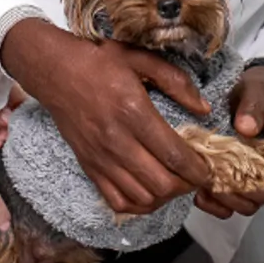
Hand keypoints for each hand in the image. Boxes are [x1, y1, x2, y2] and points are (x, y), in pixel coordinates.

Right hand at [0, 18, 213, 214]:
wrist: (54, 72)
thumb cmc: (98, 61)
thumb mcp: (139, 58)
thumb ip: (176, 81)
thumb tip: (204, 109)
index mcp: (133, 112)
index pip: (173, 155)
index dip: (198, 169)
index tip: (209, 169)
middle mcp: (117, 140)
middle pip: (161, 183)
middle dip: (186, 185)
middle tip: (195, 175)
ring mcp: (101, 158)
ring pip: (142, 197)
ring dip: (165, 196)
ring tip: (175, 182)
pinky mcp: (89, 167)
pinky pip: (117, 201)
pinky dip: (139, 205)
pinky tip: (149, 191)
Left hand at [195, 66, 263, 218]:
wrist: (248, 93)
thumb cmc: (261, 92)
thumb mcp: (259, 90)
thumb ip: (254, 106)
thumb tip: (246, 128)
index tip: (242, 169)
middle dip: (241, 191)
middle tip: (217, 176)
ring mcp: (258, 179)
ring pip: (247, 204)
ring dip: (226, 199)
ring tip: (205, 184)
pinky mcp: (239, 181)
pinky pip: (230, 204)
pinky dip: (215, 203)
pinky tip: (200, 192)